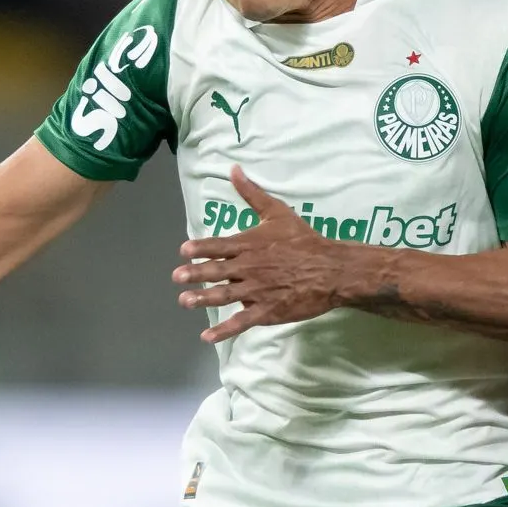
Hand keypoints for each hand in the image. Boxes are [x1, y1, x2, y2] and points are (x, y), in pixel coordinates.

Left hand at [172, 167, 359, 341]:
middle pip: (216, 271)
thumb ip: (252, 193)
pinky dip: (224, 330)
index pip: (218, 245)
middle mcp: (249, 268)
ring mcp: (257, 291)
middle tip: (176, 278)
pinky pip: (241, 321)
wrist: (331, 270)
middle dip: (195, 274)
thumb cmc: (304, 240)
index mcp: (249, 244)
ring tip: (185, 301)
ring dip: (203, 299)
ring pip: (224, 296)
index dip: (199, 248)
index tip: (183, 251)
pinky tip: (208, 337)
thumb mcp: (278, 212)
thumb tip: (233, 169)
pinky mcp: (267, 311)